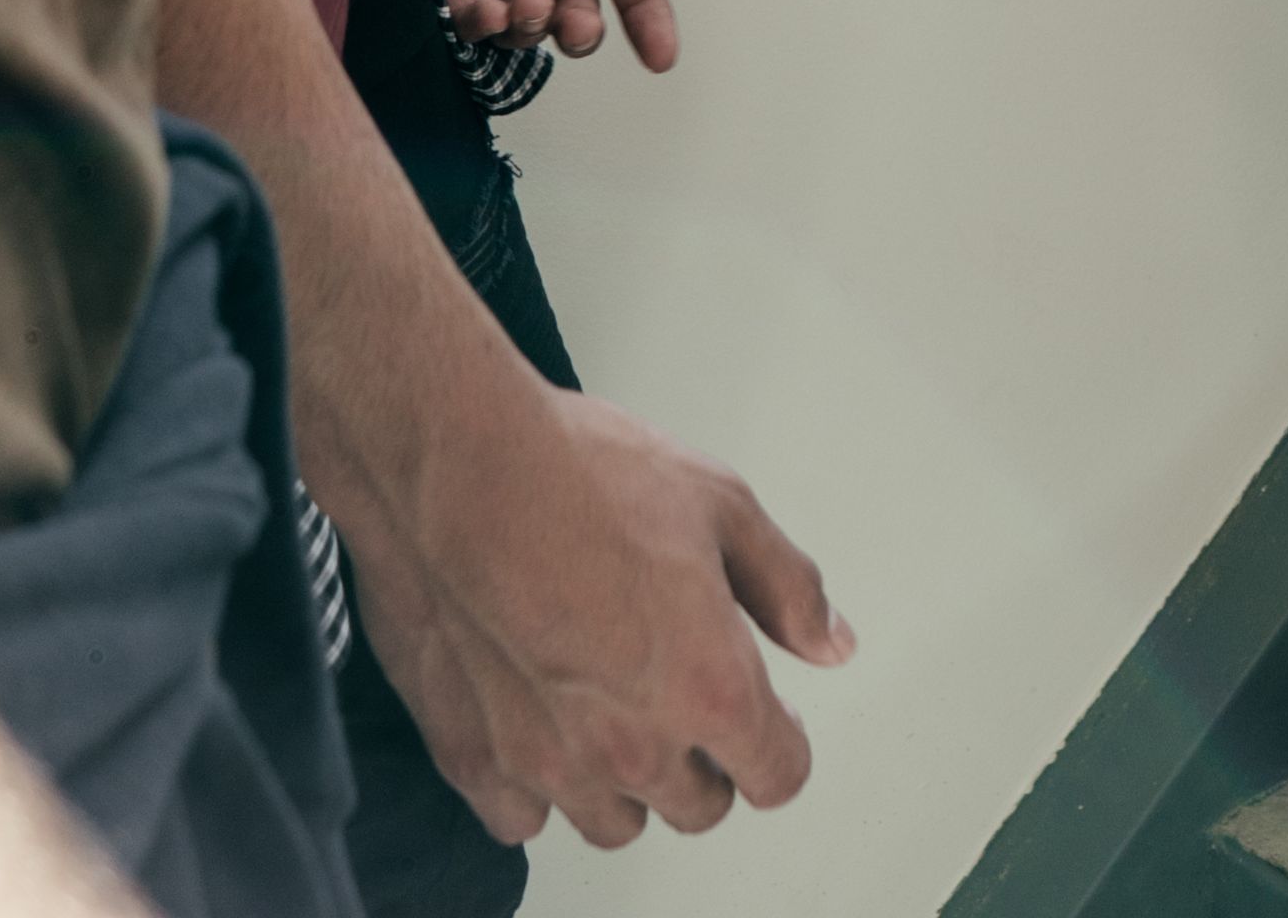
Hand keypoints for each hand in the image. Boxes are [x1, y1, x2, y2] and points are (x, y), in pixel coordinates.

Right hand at [344, 369, 852, 845]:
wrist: (457, 465)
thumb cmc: (581, 475)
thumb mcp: (723, 506)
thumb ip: (787, 590)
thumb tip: (830, 642)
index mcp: (708, 689)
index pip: (777, 775)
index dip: (780, 741)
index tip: (768, 716)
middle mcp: (631, 746)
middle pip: (699, 807)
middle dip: (706, 759)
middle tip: (685, 693)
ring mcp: (548, 763)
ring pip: (614, 822)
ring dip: (625, 781)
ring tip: (612, 708)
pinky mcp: (474, 759)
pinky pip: (522, 818)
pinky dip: (536, 788)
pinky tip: (540, 726)